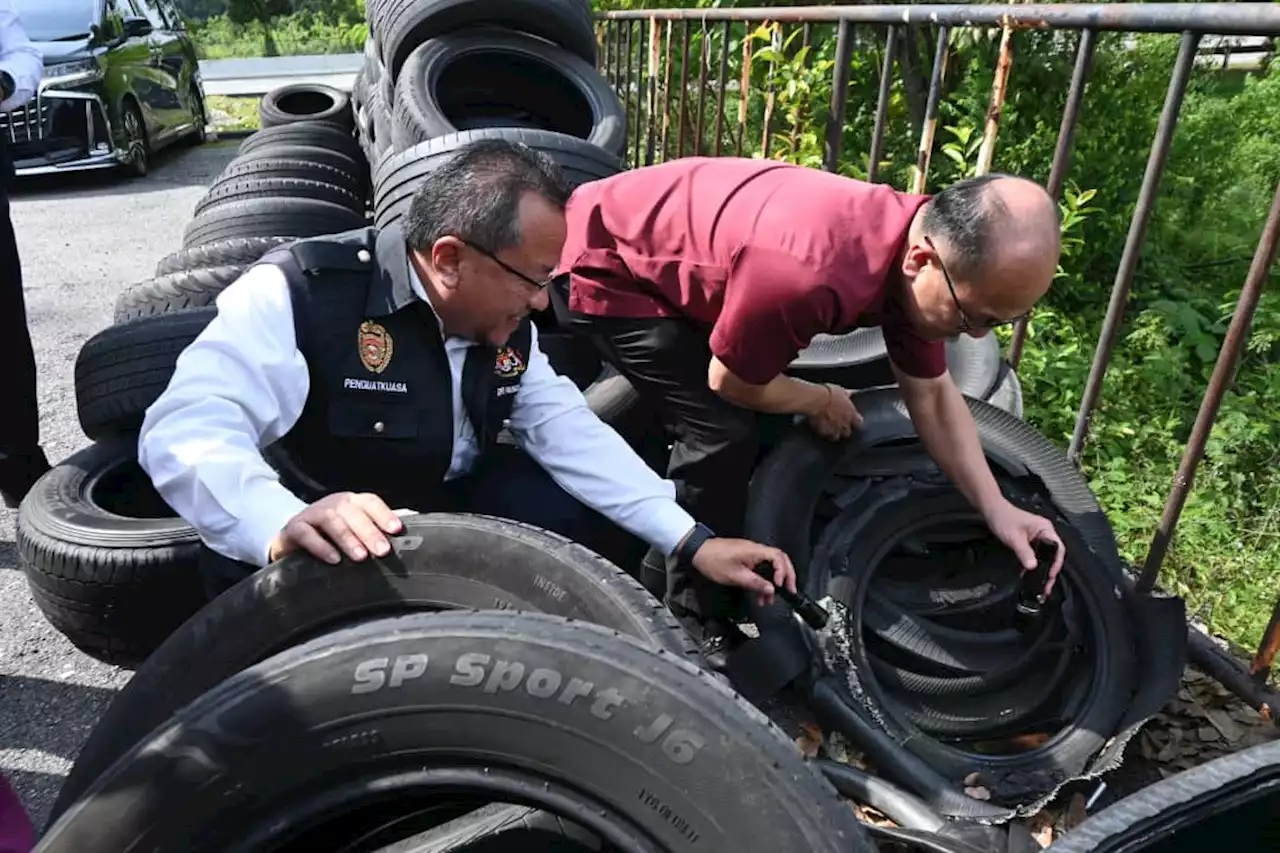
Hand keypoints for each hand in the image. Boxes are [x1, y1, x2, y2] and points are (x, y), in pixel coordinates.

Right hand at [268, 492, 403, 564]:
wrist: (290, 544)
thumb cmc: (330, 539)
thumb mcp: (353, 533)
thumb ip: (376, 533)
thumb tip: (409, 539)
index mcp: (351, 503)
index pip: (370, 502)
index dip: (384, 514)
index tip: (397, 530)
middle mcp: (332, 504)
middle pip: (352, 511)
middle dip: (369, 531)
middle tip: (382, 551)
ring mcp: (311, 514)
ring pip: (331, 520)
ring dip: (348, 538)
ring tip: (361, 557)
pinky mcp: (293, 528)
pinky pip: (306, 534)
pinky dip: (321, 546)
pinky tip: (333, 560)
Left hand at [691, 538, 796, 605]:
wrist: (698, 551)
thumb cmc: (713, 560)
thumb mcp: (735, 576)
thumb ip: (755, 583)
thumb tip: (770, 590)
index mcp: (755, 551)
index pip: (779, 558)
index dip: (783, 572)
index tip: (781, 586)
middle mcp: (756, 550)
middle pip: (779, 560)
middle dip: (786, 576)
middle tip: (789, 590)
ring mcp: (751, 554)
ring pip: (770, 567)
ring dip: (772, 582)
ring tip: (769, 599)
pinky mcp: (746, 558)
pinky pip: (760, 568)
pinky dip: (762, 581)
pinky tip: (759, 594)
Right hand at [806, 383, 862, 441]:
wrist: (816, 400)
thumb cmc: (828, 393)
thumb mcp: (840, 390)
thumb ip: (846, 394)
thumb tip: (849, 393)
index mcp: (851, 413)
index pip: (859, 423)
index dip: (855, 422)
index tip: (853, 420)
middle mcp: (844, 423)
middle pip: (847, 432)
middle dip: (844, 430)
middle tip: (839, 425)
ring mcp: (834, 429)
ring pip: (836, 437)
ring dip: (833, 433)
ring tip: (829, 430)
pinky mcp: (824, 432)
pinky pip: (825, 435)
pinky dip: (823, 433)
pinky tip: (820, 429)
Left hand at [983, 499, 1065, 596]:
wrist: (991, 510)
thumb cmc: (1003, 518)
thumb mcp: (1014, 538)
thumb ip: (1024, 552)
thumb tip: (1033, 566)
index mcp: (1045, 529)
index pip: (1057, 548)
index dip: (1056, 563)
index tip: (1050, 575)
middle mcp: (1044, 533)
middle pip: (1053, 554)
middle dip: (1051, 570)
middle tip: (1047, 586)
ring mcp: (1037, 537)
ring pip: (1045, 556)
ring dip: (1043, 569)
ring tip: (1042, 584)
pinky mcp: (1030, 541)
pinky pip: (1036, 555)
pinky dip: (1035, 565)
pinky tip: (1031, 575)